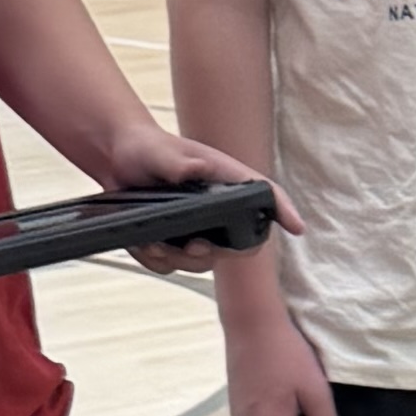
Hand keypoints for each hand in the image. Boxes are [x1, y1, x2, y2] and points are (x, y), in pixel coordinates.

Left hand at [93, 117, 292, 270]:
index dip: (283, 212)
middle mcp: (219, 209)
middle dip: (216, 253)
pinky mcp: (175, 243)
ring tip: (151, 242)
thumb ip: (176, 163)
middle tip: (191, 246)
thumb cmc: (147, 149)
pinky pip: (171, 266)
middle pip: (239, 244)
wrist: (118, 159)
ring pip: (201, 262)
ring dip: (177, 258)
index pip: (264, 195)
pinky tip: (142, 243)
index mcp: (226, 180)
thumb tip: (194, 171)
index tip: (297, 228)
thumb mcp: (158, 152)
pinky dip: (155, 260)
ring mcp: (198, 229)